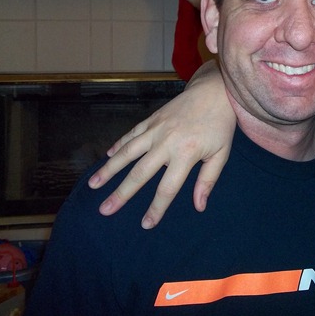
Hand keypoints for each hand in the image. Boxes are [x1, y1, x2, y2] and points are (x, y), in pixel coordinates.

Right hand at [88, 61, 235, 228]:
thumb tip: (198, 206)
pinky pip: (131, 134)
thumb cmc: (220, 125)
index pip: (167, 187)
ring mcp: (156, 129)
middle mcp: (166, 142)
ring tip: (94, 185)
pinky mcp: (151, 119)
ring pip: (128, 152)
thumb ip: (208, 180)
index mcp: (186, 154)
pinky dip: (118, 145)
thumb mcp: (221, 153)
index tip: (146, 224)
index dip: (157, 208)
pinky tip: (107, 156)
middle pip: (140, 173)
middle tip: (105, 210)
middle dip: (122, 194)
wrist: (214, 91)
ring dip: (109, 169)